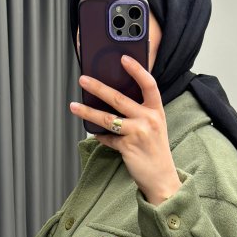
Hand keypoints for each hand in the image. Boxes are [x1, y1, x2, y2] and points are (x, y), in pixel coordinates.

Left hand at [69, 55, 180, 204]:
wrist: (162, 178)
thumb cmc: (155, 151)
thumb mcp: (154, 127)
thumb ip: (140, 112)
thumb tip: (114, 100)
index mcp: (156, 111)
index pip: (149, 84)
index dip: (137, 70)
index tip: (123, 58)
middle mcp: (149, 119)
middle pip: (119, 98)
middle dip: (98, 87)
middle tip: (83, 79)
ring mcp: (138, 133)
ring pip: (107, 118)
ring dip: (88, 111)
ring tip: (74, 106)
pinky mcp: (127, 147)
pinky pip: (107, 138)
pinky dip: (99, 136)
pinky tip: (94, 133)